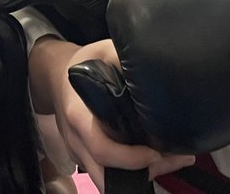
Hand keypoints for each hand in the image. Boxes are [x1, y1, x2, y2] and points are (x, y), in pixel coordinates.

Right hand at [48, 39, 193, 190]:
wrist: (54, 74)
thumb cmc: (82, 64)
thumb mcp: (102, 51)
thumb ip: (122, 56)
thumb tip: (151, 63)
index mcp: (79, 116)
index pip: (102, 149)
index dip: (130, 158)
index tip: (157, 151)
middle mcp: (76, 140)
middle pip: (105, 176)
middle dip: (142, 174)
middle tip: (175, 159)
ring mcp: (78, 151)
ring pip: (107, 180)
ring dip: (141, 175)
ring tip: (173, 159)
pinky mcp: (84, 156)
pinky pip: (108, 173)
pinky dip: (133, 171)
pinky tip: (157, 157)